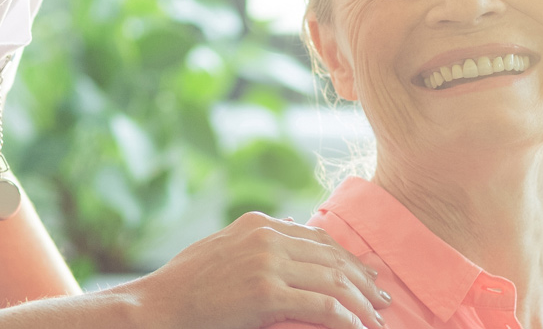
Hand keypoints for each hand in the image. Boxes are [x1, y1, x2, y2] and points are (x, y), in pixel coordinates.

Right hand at [114, 211, 391, 328]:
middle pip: (332, 258)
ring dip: (361, 303)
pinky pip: (322, 306)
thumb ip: (258, 237)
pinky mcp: (266, 293)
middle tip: (383, 301)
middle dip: (362, 281)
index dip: (348, 260)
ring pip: (333, 281)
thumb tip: (292, 226)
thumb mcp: (223, 245)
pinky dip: (347, 319)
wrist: (160, 305)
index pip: (319, 239)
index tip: (367, 278)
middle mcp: (267, 237)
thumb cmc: (187, 283)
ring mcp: (267, 264)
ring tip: (377, 320)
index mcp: (260, 223)